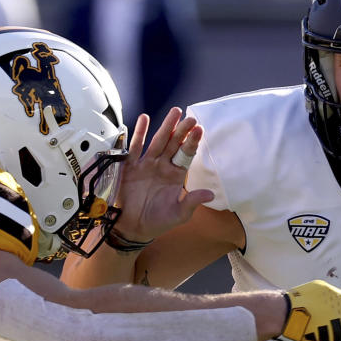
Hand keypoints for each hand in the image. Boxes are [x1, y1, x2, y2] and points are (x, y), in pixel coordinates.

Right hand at [113, 107, 214, 240]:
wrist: (132, 228)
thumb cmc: (157, 221)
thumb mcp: (178, 214)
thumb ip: (192, 201)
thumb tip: (210, 194)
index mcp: (175, 175)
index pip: (186, 155)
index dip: (192, 142)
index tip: (199, 130)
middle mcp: (162, 166)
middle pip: (174, 143)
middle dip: (182, 130)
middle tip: (191, 118)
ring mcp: (146, 164)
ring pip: (158, 141)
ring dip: (166, 126)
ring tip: (174, 112)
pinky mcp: (130, 166)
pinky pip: (135, 146)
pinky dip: (139, 132)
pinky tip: (144, 119)